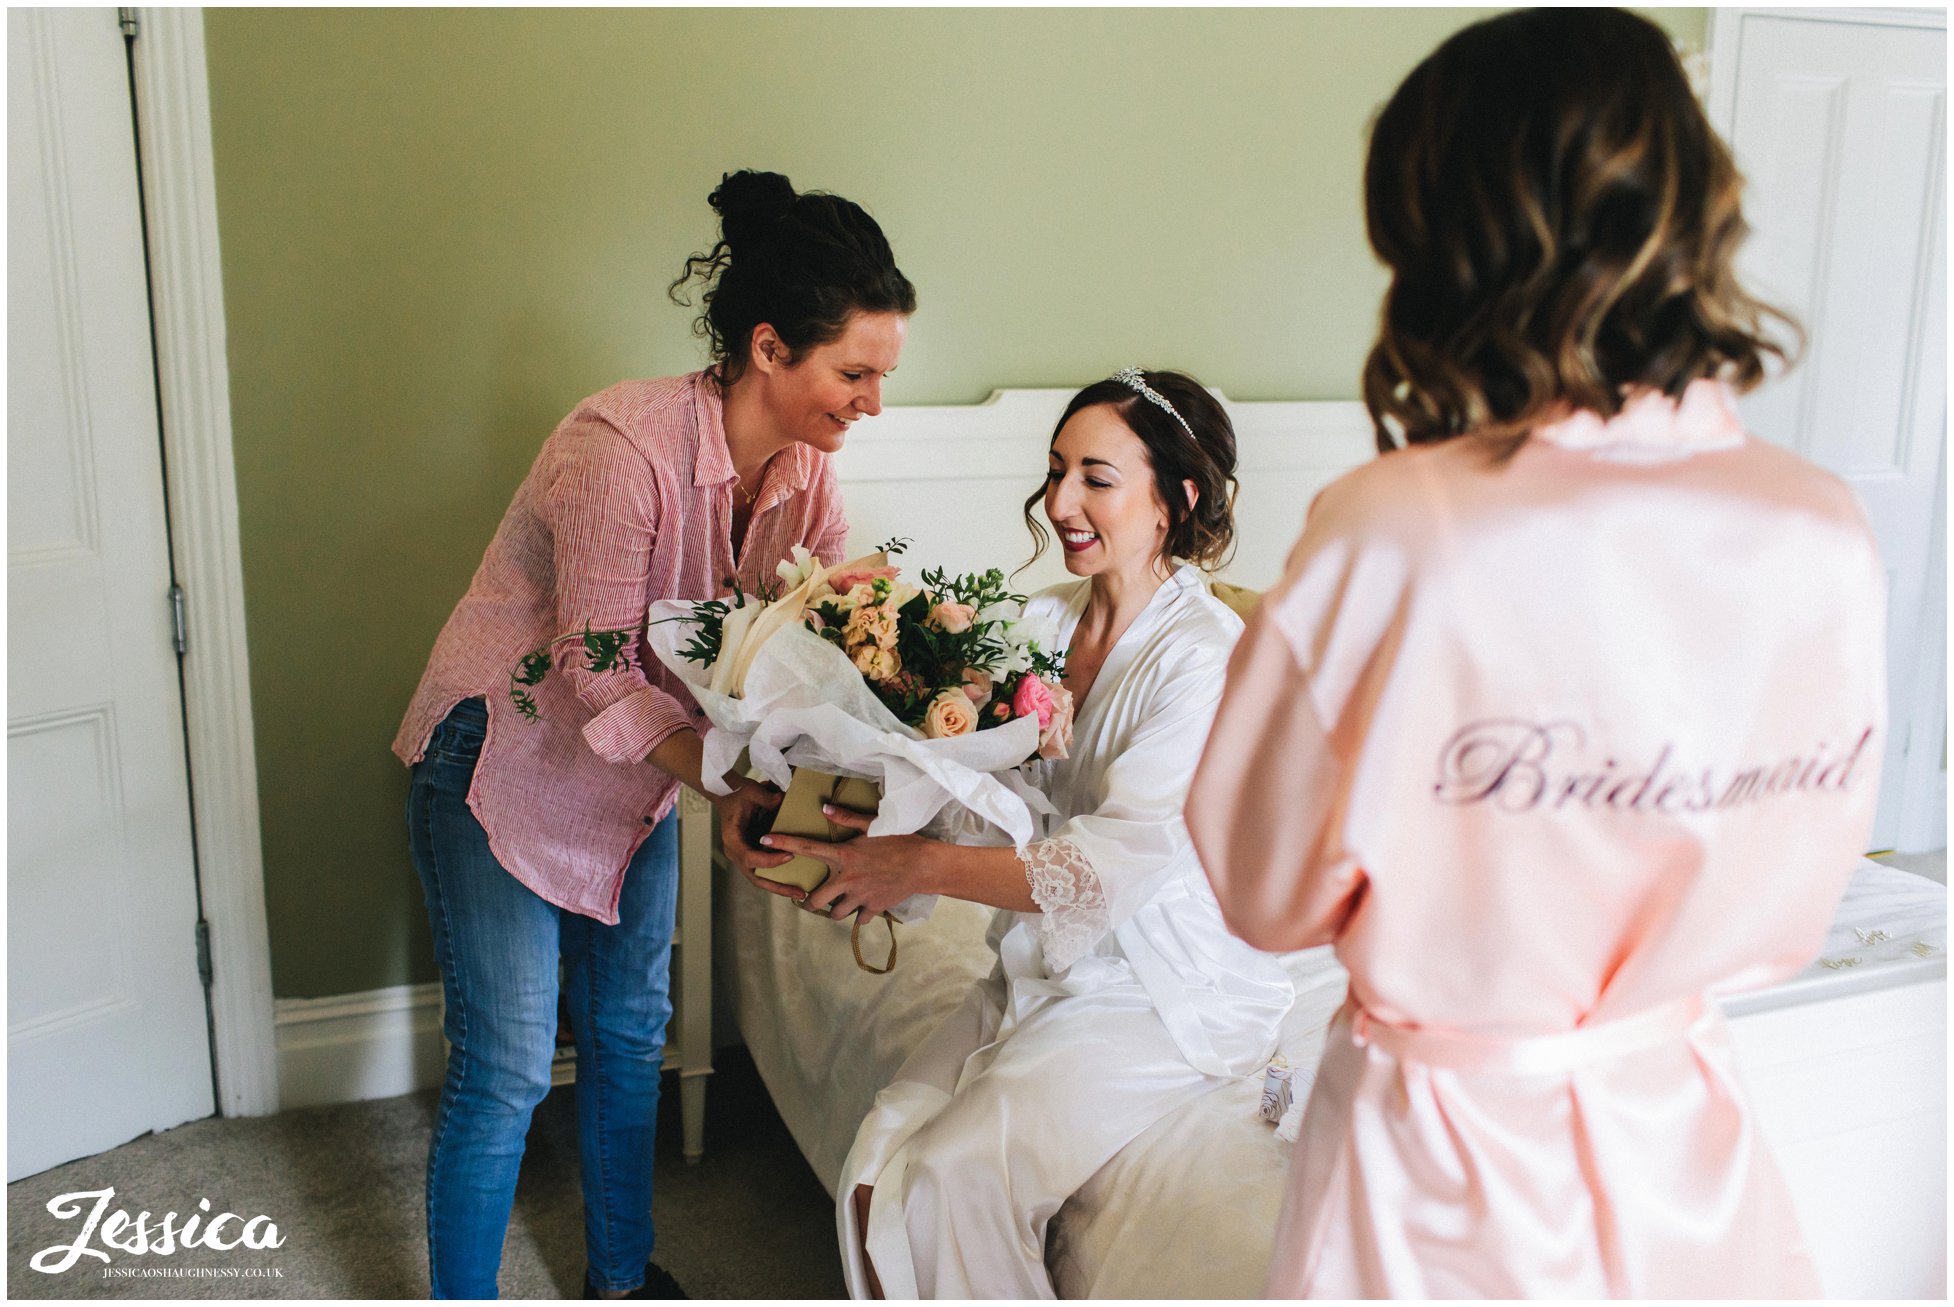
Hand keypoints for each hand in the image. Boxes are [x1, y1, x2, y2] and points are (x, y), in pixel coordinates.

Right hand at [712, 779, 794, 892]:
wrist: (728, 794)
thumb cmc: (738, 793)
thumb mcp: (750, 791)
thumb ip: (765, 797)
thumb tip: (781, 800)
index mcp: (732, 840)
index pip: (750, 857)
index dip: (770, 860)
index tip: (790, 855)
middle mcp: (736, 853)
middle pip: (756, 878)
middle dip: (778, 887)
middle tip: (799, 894)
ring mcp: (742, 856)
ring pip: (760, 879)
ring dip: (779, 887)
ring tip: (800, 894)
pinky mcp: (750, 855)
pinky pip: (763, 871)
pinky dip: (778, 877)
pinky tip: (795, 881)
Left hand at [761, 803, 936, 919]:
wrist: (924, 865)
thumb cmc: (899, 840)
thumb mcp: (874, 824)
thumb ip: (847, 817)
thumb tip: (824, 809)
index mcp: (843, 855)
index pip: (806, 848)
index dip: (782, 843)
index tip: (763, 841)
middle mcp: (846, 879)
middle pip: (815, 900)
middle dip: (809, 902)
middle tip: (809, 898)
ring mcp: (859, 897)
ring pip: (835, 914)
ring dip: (834, 910)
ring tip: (838, 903)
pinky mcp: (873, 908)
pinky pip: (859, 919)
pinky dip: (858, 914)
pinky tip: (862, 906)